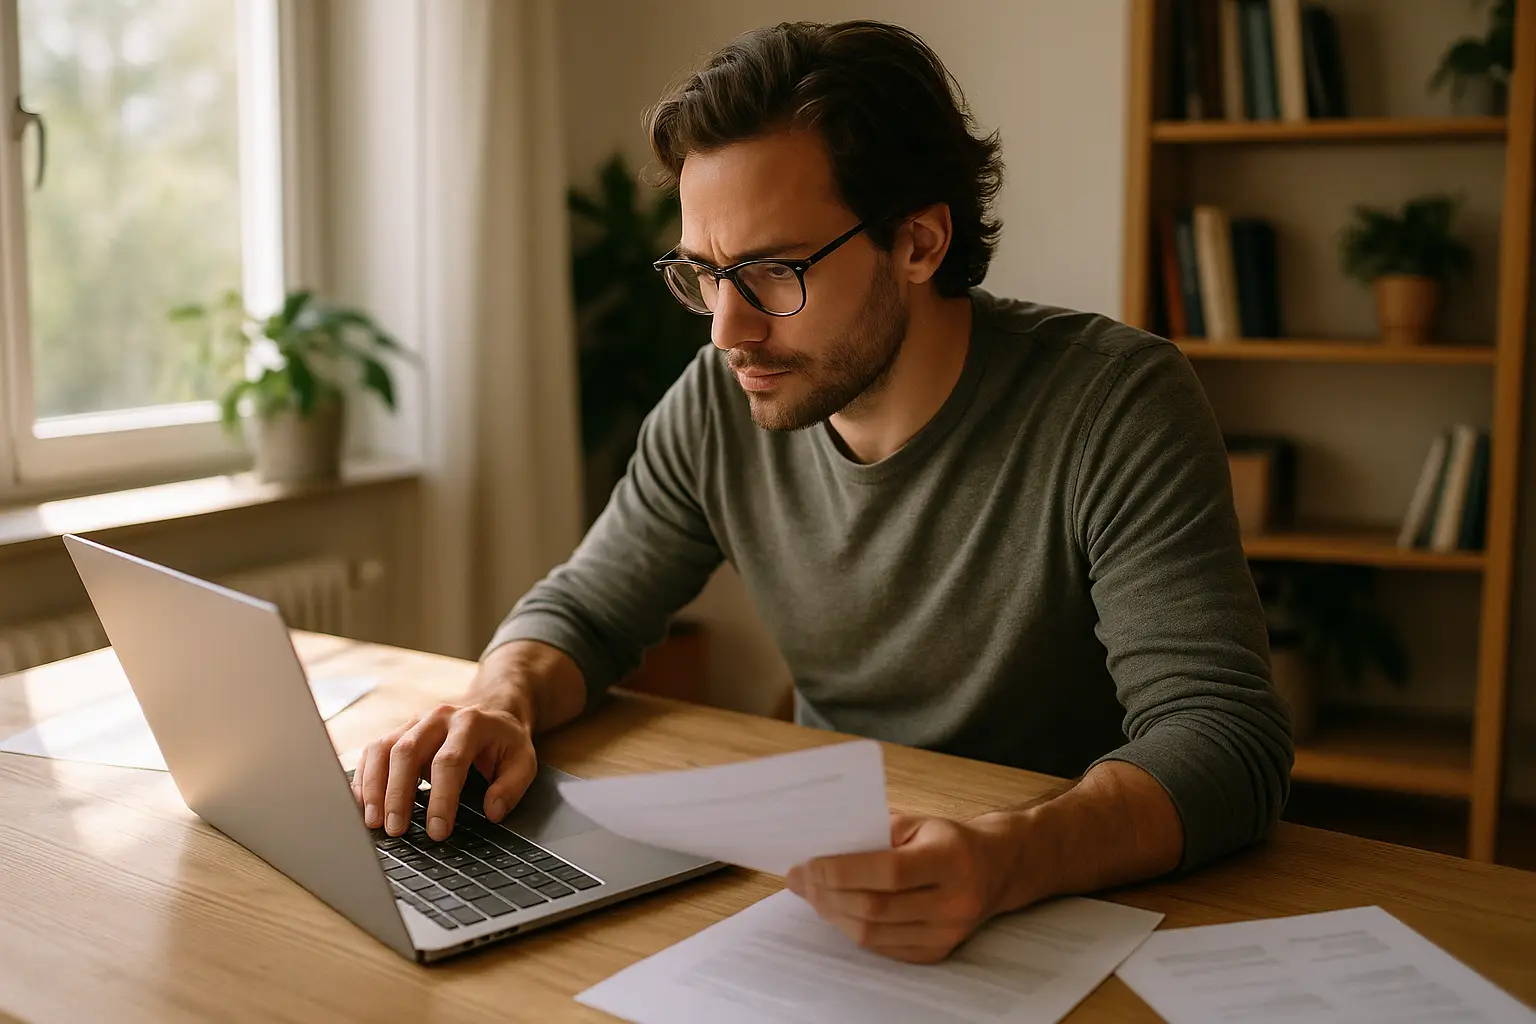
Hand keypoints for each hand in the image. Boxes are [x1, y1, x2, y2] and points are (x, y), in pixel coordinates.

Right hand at [352, 701, 536, 841]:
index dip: (441, 798)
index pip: (449, 761)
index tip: (437, 831)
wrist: (492, 709)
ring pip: (383, 749)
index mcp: (470, 724)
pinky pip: (372, 751)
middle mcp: (437, 718)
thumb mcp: (524, 760)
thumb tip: (492, 811)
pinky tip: (363, 804)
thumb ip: (512, 786)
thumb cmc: (505, 741)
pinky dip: (364, 778)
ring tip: (373, 822)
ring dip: (374, 787)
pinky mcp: (398, 731)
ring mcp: (414, 722)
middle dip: (398, 794)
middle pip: (407, 752)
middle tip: (396, 830)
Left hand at [785, 812, 1022, 963]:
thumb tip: (823, 848)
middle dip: (828, 894)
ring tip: (812, 895)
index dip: (842, 871)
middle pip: (876, 908)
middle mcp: (954, 901)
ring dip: (834, 914)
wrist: (996, 868)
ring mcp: (947, 932)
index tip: (808, 864)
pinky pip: (884, 947)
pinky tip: (838, 911)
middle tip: (800, 880)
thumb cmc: (949, 839)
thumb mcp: (919, 821)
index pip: (889, 872)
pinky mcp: (939, 952)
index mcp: (950, 859)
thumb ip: (876, 831)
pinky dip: (854, 930)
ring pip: (875, 933)